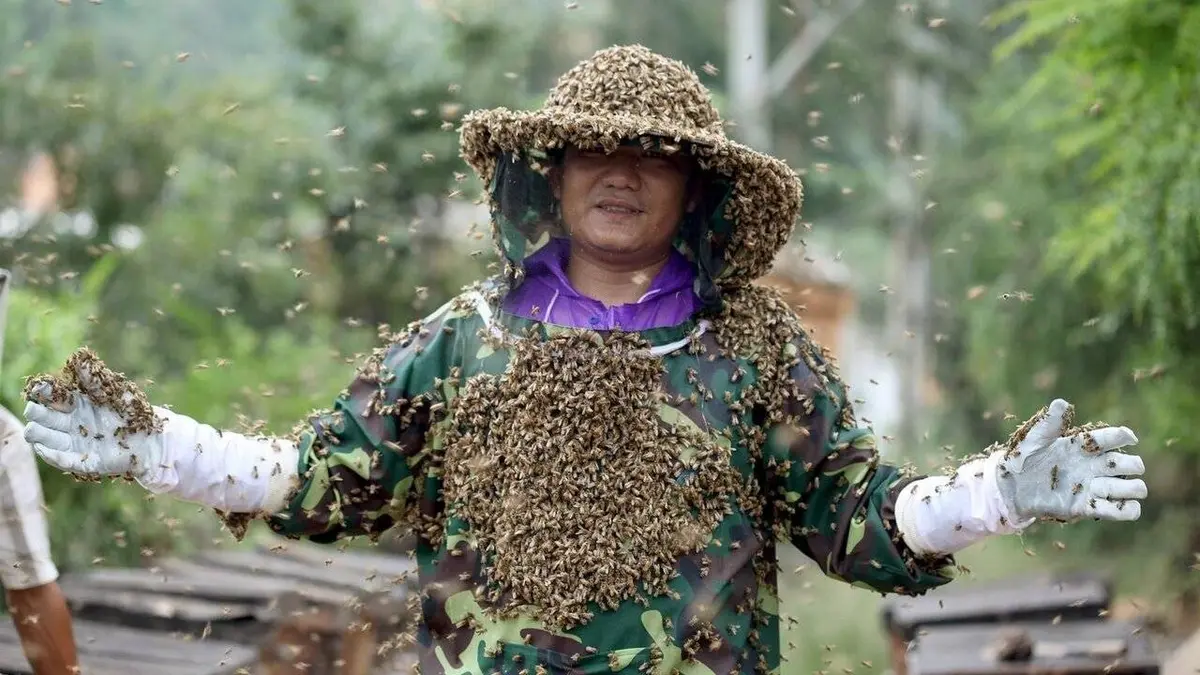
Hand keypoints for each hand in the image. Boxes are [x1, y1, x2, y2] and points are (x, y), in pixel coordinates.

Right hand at [22, 361, 166, 480]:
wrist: (153, 437)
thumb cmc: (134, 412)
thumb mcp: (115, 392)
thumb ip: (95, 379)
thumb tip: (78, 355)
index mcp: (77, 405)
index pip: (53, 398)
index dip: (45, 392)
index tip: (38, 387)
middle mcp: (71, 424)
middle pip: (46, 418)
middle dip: (37, 413)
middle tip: (32, 409)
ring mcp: (76, 444)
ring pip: (50, 439)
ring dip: (40, 435)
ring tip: (32, 429)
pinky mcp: (85, 463)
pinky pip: (66, 461)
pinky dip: (55, 456)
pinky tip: (44, 449)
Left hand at [994, 399, 1146, 522]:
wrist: (1014, 485)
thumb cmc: (1026, 457)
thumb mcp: (1035, 439)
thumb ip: (1049, 423)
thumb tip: (1061, 403)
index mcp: (1084, 446)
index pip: (1112, 438)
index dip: (1124, 436)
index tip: (1129, 438)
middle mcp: (1095, 466)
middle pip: (1130, 464)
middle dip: (1132, 465)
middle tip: (1113, 467)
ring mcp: (1094, 487)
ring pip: (1132, 488)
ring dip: (1131, 488)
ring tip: (1105, 487)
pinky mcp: (1088, 507)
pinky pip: (1120, 511)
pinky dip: (1128, 510)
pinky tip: (1122, 505)